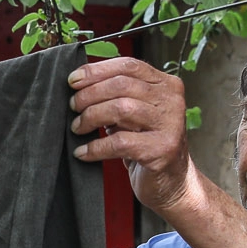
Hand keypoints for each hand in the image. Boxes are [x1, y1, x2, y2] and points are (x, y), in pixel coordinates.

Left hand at [67, 57, 204, 217]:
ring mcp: (170, 125)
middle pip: (121, 85)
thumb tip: (80, 85)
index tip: (73, 80)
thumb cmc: (149, 145)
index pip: (129, 66)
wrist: (173, 182)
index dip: (97, 70)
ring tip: (78, 127)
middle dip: (89, 94)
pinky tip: (83, 152)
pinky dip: (95, 147)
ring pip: (120, 109)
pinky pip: (119, 142)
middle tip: (73, 106)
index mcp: (167, 85)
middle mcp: (172, 101)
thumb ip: (119, 96)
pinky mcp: (162, 150)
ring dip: (91, 117)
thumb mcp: (137, 113)